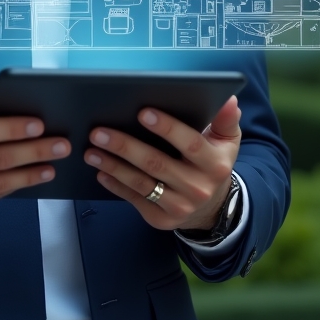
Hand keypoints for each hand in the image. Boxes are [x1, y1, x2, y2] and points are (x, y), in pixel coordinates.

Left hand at [84, 97, 241, 230]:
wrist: (211, 207)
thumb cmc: (211, 161)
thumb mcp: (226, 142)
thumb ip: (225, 120)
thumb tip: (229, 99)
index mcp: (215, 164)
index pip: (191, 144)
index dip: (168, 128)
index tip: (143, 112)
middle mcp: (198, 188)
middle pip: (157, 164)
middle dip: (126, 146)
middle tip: (99, 131)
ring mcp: (179, 207)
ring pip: (141, 184)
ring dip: (113, 166)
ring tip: (91, 150)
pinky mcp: (161, 219)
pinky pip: (134, 200)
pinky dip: (115, 185)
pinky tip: (99, 171)